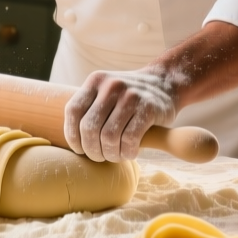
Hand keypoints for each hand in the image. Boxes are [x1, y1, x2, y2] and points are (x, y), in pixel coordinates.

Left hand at [64, 68, 179, 162]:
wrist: (166, 84)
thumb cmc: (129, 97)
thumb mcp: (106, 91)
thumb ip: (89, 108)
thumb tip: (72, 141)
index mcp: (96, 81)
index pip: (73, 111)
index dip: (72, 136)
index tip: (81, 149)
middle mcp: (111, 85)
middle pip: (90, 128)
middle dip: (92, 150)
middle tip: (100, 157)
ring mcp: (131, 96)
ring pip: (109, 136)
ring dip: (111, 154)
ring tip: (116, 156)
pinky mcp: (149, 108)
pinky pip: (130, 139)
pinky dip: (127, 152)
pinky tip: (130, 152)